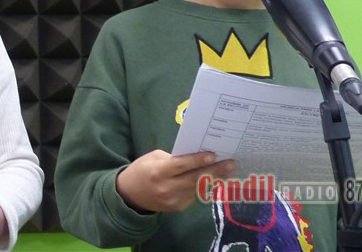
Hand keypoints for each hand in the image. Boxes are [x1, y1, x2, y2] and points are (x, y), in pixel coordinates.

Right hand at [116, 149, 235, 213]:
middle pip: (194, 179)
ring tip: (228, 171)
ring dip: (214, 179)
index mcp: (157, 172)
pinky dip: (205, 187)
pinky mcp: (178, 208)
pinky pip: (194, 195)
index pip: (180, 166)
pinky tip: (215, 180)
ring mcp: (173, 200)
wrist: (130, 195)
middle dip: (215, 171)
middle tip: (231, 164)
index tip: (213, 155)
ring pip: (198, 188)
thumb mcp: (153, 158)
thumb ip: (173, 159)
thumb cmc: (142, 170)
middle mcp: (166, 188)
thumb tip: (196, 159)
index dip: (197, 161)